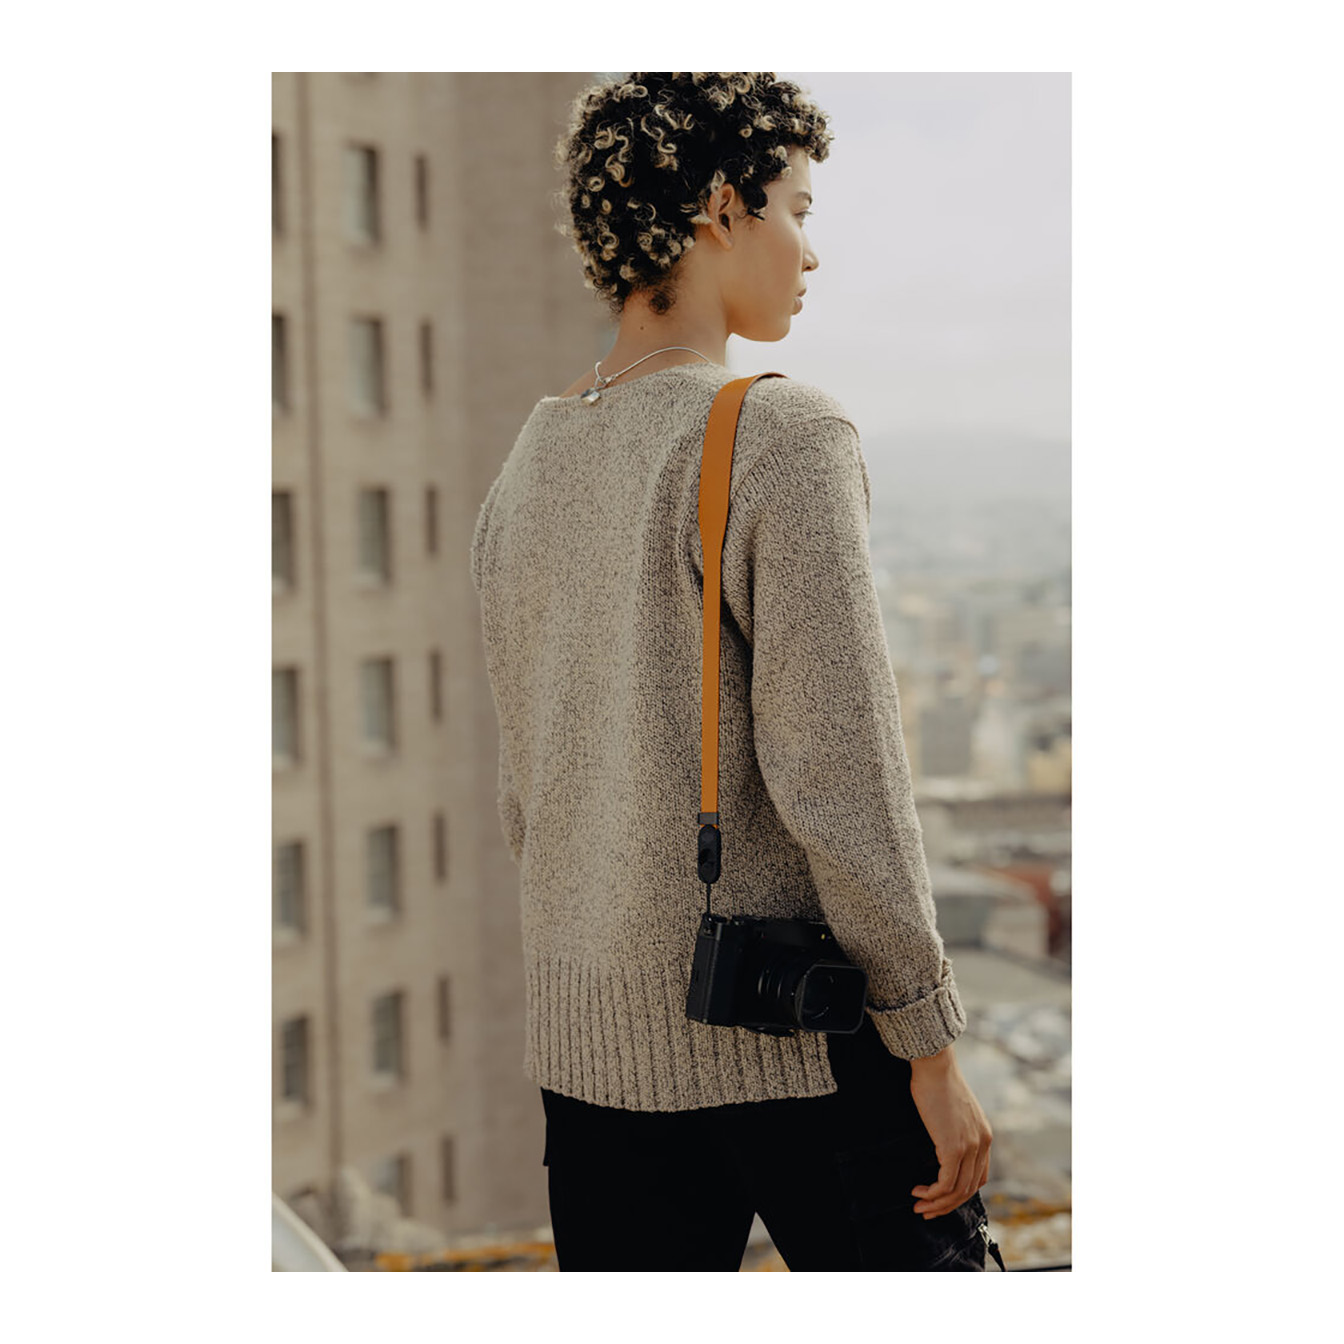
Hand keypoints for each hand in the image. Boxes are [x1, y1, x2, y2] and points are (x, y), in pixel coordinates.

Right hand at [907, 1046, 992, 1218]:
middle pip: (969, 1189)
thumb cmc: (937, 1082)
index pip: (979, 1177)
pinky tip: (918, 1191)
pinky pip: (945, 1183)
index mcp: (984, 1136)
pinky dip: (932, 1193)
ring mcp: (969, 1147)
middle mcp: (982, 1144)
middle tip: (927, 1211)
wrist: (935, 1065)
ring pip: (958, 1191)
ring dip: (937, 1203)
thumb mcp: (954, 1111)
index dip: (959, 1193)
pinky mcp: (953, 1148)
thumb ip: (955, 1130)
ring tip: (919, 1206)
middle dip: (947, 1205)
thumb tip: (941, 1144)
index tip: (940, 1197)